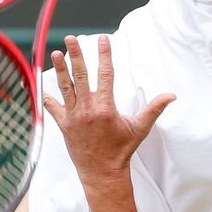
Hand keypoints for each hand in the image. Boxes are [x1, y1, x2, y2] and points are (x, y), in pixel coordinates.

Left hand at [43, 35, 175, 188]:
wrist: (102, 173)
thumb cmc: (122, 150)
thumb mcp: (140, 128)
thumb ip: (154, 109)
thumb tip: (171, 96)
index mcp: (106, 107)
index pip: (106, 74)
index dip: (105, 54)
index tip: (103, 39)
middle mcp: (88, 109)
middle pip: (81, 76)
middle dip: (76, 55)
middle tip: (72, 38)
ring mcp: (73, 117)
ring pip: (65, 88)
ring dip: (60, 69)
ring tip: (57, 53)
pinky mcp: (64, 125)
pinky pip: (53, 108)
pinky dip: (47, 97)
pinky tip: (40, 85)